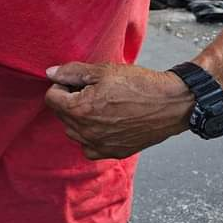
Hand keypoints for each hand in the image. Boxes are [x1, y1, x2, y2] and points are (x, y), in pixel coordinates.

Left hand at [44, 61, 193, 158]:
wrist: (171, 104)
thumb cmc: (139, 84)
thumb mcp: (104, 70)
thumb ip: (73, 72)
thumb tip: (50, 73)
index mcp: (79, 109)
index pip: (51, 98)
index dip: (62, 85)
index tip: (78, 81)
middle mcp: (86, 132)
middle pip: (61, 115)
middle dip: (70, 101)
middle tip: (93, 90)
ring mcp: (99, 145)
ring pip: (74, 132)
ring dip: (80, 119)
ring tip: (101, 105)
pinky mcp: (113, 152)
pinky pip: (89, 147)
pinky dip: (92, 136)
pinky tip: (106, 123)